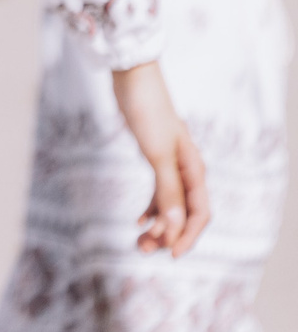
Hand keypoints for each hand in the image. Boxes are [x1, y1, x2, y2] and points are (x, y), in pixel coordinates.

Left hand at [111, 62, 208, 255]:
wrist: (132, 77)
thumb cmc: (147, 110)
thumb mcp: (157, 153)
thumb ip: (168, 189)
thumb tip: (175, 224)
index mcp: (194, 170)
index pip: (199, 213)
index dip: (187, 236)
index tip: (170, 254)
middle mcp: (187, 170)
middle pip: (184, 212)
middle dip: (168, 234)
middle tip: (143, 250)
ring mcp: (171, 164)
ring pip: (170, 204)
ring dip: (158, 224)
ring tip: (139, 241)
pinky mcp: (155, 157)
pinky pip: (158, 191)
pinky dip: (151, 208)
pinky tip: (139, 220)